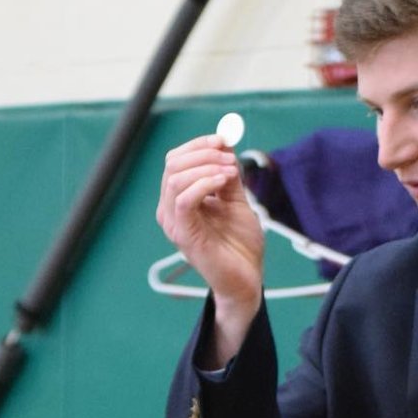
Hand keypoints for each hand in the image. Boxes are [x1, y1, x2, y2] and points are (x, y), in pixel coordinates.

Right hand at [156, 135, 263, 363]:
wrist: (246, 278)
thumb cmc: (240, 244)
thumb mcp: (236, 201)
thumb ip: (228, 175)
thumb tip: (225, 143)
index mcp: (180, 199)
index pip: (176, 160)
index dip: (198, 145)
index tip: (224, 140)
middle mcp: (170, 209)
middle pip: (173, 164)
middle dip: (203, 152)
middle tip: (230, 157)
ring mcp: (174, 222)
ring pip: (175, 178)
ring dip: (206, 166)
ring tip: (231, 172)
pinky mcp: (183, 234)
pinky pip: (183, 199)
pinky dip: (204, 183)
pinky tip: (223, 182)